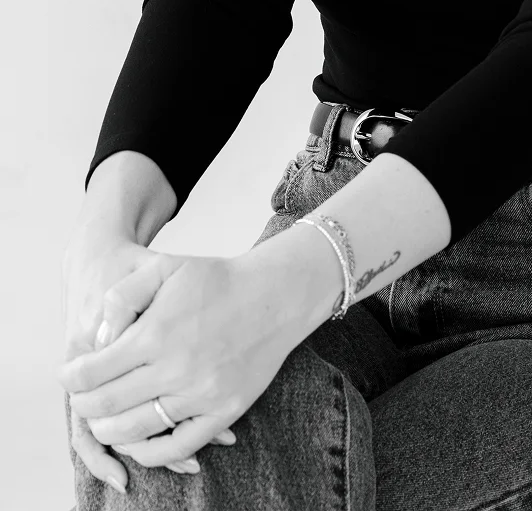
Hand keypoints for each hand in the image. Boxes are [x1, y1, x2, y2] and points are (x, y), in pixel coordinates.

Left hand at [57, 248, 302, 473]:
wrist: (275, 295)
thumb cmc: (217, 279)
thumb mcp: (164, 267)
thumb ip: (122, 297)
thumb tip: (98, 340)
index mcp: (156, 332)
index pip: (92, 372)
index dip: (71, 378)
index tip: (68, 376)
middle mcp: (176, 368)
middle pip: (107, 406)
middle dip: (83, 405)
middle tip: (81, 398)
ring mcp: (201, 395)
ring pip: (135, 432)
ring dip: (108, 430)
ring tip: (102, 419)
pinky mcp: (223, 412)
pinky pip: (176, 447)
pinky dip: (149, 452)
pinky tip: (136, 442)